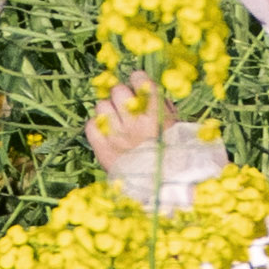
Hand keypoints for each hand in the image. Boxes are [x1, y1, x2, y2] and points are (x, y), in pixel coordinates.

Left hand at [86, 73, 228, 212]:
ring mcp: (117, 136)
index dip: (138, 79)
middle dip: (122, 95)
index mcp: (157, 114)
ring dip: (108, 110)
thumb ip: (163, 107)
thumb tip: (148, 90)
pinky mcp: (103, 149)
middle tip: (127, 106)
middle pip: (117, 90)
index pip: (140, 80)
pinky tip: (107, 132)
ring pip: (101, 105)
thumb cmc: (175, 156)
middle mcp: (135, 122)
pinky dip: (97, 126)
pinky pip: (91, 125)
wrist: (164, 189)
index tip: (138, 83)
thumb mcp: (177, 128)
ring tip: (116, 121)